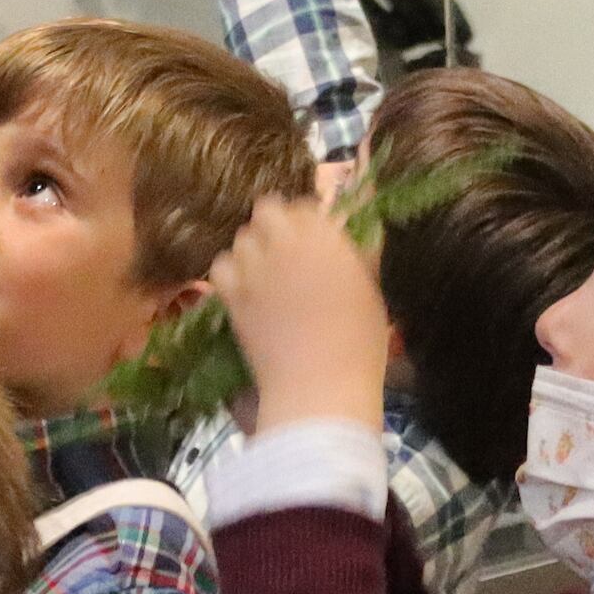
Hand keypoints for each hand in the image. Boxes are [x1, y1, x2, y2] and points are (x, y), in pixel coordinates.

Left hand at [209, 192, 390, 433]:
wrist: (320, 386)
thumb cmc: (359, 344)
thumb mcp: (371, 292)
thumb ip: (361, 257)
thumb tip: (363, 234)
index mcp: (325, 237)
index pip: (305, 206)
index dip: (308, 220)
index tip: (315, 237)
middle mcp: (285, 243)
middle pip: (267, 210)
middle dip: (275, 225)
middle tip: (287, 250)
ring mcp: (254, 268)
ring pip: (242, 237)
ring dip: (253, 248)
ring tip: (265, 270)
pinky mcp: (232, 295)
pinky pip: (221, 266)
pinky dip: (231, 272)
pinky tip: (245, 288)